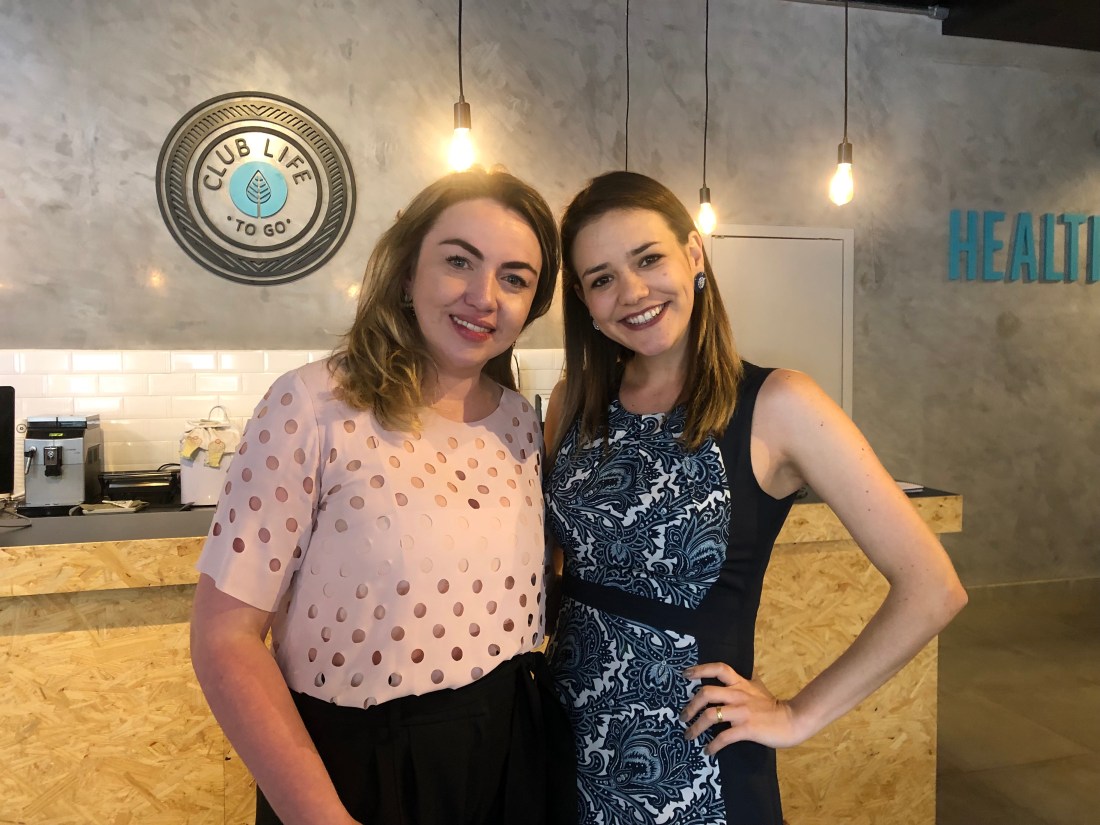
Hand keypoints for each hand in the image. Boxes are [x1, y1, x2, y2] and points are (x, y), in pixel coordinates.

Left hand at [680, 662, 804, 753]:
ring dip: (695, 727)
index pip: (719, 668)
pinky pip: (724, 737)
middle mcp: (738, 694)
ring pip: (710, 715)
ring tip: (689, 736)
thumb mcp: (759, 688)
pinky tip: (708, 751)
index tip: (685, 674)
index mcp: (740, 683)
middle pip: (706, 693)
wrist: (793, 720)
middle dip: (690, 706)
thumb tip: (742, 675)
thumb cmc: (774, 707)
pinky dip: (713, 745)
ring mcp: (742, 712)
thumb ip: (747, 682)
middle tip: (683, 716)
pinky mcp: (747, 729)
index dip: (700, 669)